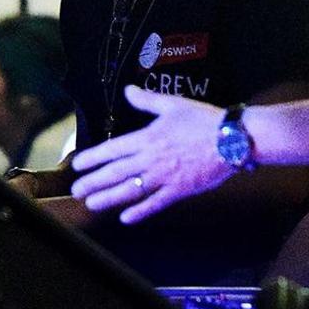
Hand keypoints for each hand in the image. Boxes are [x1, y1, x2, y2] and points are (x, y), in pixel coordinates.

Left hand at [69, 86, 237, 222]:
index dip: (92, 158)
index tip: (77, 165)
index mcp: (148, 137)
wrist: (232, 140)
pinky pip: (154, 204)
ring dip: (108, 198)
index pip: (112, 149)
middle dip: (93, 182)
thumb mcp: (173, 105)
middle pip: (115, 173)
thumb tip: (128, 90)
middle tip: (76, 191)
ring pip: (129, 191)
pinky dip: (139, 212)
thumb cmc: (204, 120)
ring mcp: (164, 177)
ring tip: (91, 204)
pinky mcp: (178, 190)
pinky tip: (125, 218)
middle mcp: (151, 159)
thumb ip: (147, 100)